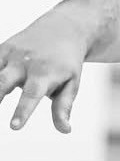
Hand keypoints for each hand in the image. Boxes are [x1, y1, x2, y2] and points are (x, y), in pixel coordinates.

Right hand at [0, 17, 88, 133]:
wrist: (63, 30)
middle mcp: (25, 62)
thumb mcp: (72, 84)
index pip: (32, 95)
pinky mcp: (2, 48)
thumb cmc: (66, 64)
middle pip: (3, 80)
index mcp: (45, 74)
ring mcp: (11, 54)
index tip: (14, 127)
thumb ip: (63, 107)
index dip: (22, 111)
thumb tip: (65, 130)